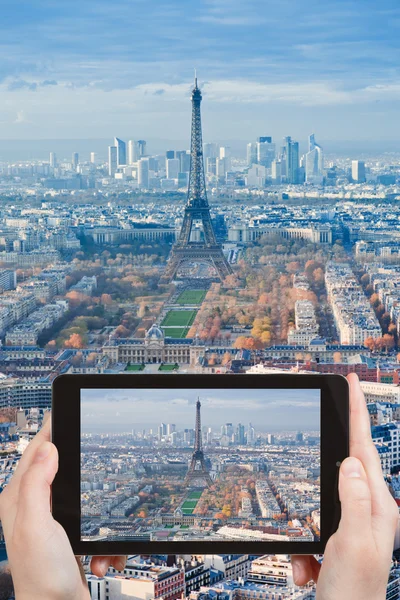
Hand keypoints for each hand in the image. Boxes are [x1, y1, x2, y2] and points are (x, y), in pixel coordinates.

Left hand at [0, 416, 125, 599]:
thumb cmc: (41, 578)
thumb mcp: (37, 526)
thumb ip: (37, 485)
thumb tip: (47, 449)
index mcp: (19, 499)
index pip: (35, 451)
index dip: (52, 428)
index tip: (66, 410)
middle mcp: (32, 507)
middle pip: (62, 469)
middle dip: (84, 473)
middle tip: (99, 464)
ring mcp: (51, 521)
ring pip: (84, 495)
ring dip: (99, 515)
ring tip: (99, 540)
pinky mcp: (69, 535)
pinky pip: (95, 522)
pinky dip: (103, 540)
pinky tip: (100, 557)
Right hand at [292, 373, 398, 599]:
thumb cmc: (354, 596)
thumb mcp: (352, 544)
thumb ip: (353, 499)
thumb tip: (349, 461)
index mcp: (378, 507)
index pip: (364, 448)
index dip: (358, 412)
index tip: (352, 383)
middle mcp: (369, 511)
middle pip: (343, 468)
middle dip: (324, 464)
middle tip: (326, 435)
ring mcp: (353, 526)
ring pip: (319, 502)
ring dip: (305, 532)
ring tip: (311, 567)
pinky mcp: (337, 540)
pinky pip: (310, 529)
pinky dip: (302, 551)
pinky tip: (309, 572)